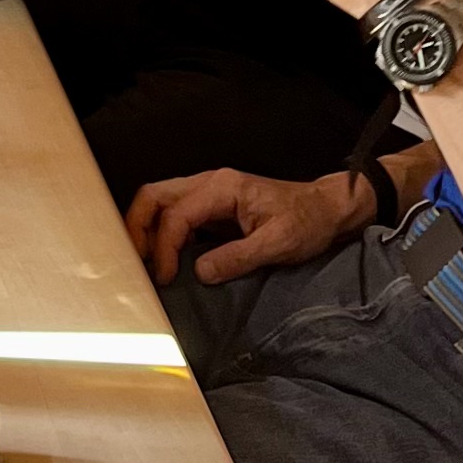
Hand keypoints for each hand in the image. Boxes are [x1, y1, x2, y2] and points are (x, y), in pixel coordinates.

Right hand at [126, 165, 374, 289]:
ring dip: (147, 231)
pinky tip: (167, 260)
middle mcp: (209, 184)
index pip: (176, 215)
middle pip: (154, 196)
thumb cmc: (307, 222)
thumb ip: (238, 257)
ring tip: (149, 265)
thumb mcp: (278, 243)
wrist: (326, 211)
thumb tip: (199, 273)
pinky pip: (174, 215)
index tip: (165, 278)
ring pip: (159, 203)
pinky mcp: (210, 208)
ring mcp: (208, 194)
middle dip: (137, 228)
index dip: (164, 248)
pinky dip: (162, 236)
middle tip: (136, 264)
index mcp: (222, 188)